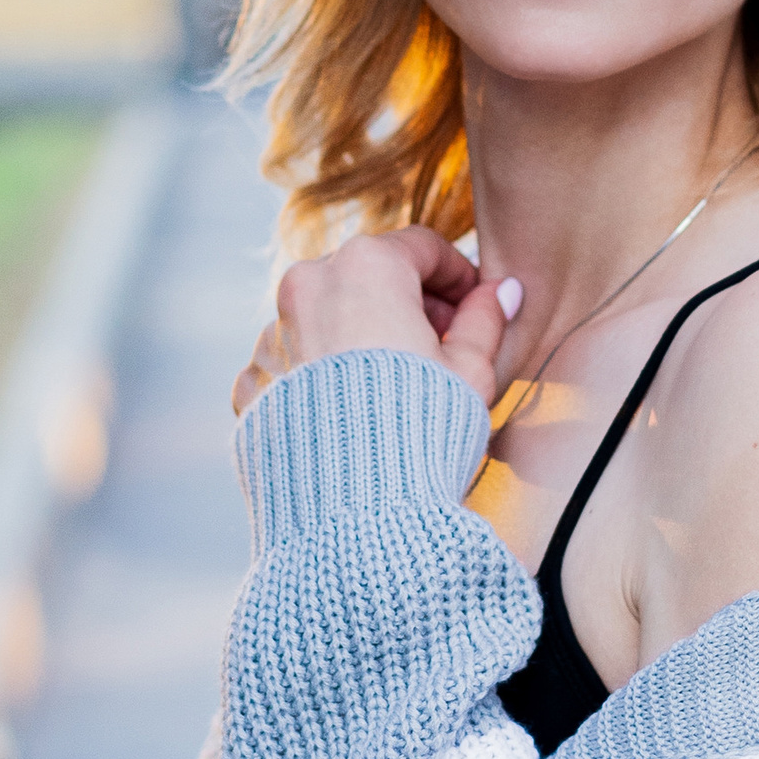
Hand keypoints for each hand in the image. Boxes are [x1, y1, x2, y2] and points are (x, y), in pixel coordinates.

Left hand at [233, 227, 516, 418]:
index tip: (474, 306)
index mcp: (366, 267)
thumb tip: (504, 292)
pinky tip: (354, 414)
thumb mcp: (472, 371)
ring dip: (361, 339)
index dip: (457, 276)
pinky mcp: (254, 381)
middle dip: (407, 306)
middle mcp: (307, 286)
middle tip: (443, 349)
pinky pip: (295, 364)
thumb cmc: (421, 432)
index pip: (421, 248)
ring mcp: (272, 335)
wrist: (354, 510)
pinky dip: (323, 377)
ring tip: (397, 388)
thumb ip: (486, 320)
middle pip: (368, 278)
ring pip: (326, 320)